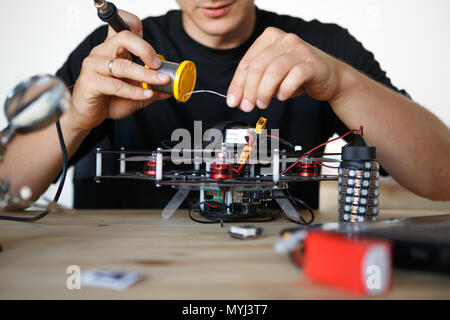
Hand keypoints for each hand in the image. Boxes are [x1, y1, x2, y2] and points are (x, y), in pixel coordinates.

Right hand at [69, 10, 170, 130]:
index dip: (137, 27)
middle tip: (159, 65)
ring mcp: (93, 65)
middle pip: (124, 38)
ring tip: (160, 81)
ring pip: (123, 65)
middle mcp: (102, 52)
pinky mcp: (89, 81)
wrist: (87, 116)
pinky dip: (134, 91)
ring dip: (146, 74)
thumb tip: (170, 89)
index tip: (154, 50)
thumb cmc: (108, 100)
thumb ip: (151, 89)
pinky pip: (117, 85)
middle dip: (146, 49)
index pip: (122, 25)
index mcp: (112, 49)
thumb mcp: (135, 95)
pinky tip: (146, 94)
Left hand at [226, 27, 345, 111]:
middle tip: (247, 107)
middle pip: (258, 66)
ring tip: (263, 104)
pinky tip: (283, 97)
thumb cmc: (298, 75)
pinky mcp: (313, 63)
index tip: (233, 102)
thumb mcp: (272, 76)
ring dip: (264, 92)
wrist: (329, 77)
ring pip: (273, 71)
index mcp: (270, 38)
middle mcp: (284, 39)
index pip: (247, 62)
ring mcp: (300, 49)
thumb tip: (237, 100)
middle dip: (249, 90)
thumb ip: (255, 83)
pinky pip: (294, 76)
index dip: (237, 84)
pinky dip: (285, 90)